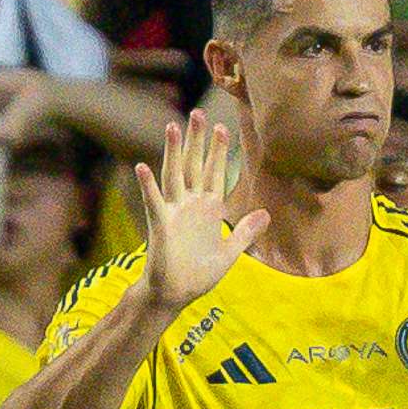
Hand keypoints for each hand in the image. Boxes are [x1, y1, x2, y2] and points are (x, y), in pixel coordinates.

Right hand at [126, 106, 270, 311]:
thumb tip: (265, 213)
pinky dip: (147, 185)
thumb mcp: (229, 253)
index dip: (217, 151)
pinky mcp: (160, 225)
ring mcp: (174, 212)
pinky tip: (142, 167)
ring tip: (173, 127)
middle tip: (198, 113)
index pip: (214, 173)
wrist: (175, 295)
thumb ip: (245, 232)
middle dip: (197, 140)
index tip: (222, 127)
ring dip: (174, 152)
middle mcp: (190, 205)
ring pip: (174, 175)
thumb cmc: (198, 275)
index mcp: (208, 209)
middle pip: (194, 165)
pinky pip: (154, 202)